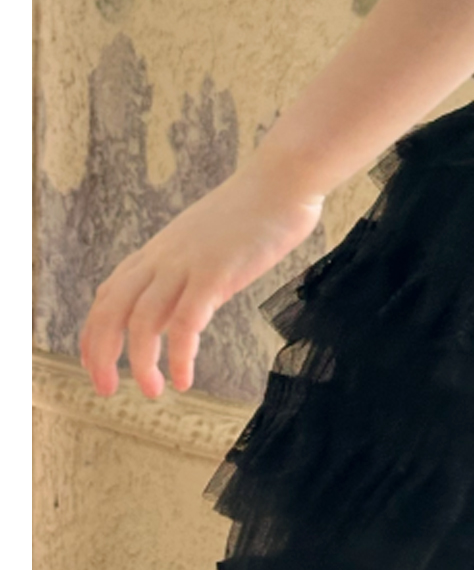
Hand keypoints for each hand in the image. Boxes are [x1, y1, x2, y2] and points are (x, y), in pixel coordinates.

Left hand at [80, 168, 323, 399]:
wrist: (284, 179)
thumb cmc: (256, 210)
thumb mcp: (205, 242)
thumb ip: (184, 274)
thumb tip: (171, 315)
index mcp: (160, 250)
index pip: (108, 294)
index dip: (93, 332)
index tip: (94, 363)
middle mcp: (164, 257)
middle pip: (111, 310)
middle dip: (100, 354)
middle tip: (105, 389)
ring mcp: (187, 264)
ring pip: (142, 321)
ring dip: (141, 363)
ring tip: (153, 391)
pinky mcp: (215, 273)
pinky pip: (186, 324)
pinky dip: (179, 357)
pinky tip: (184, 379)